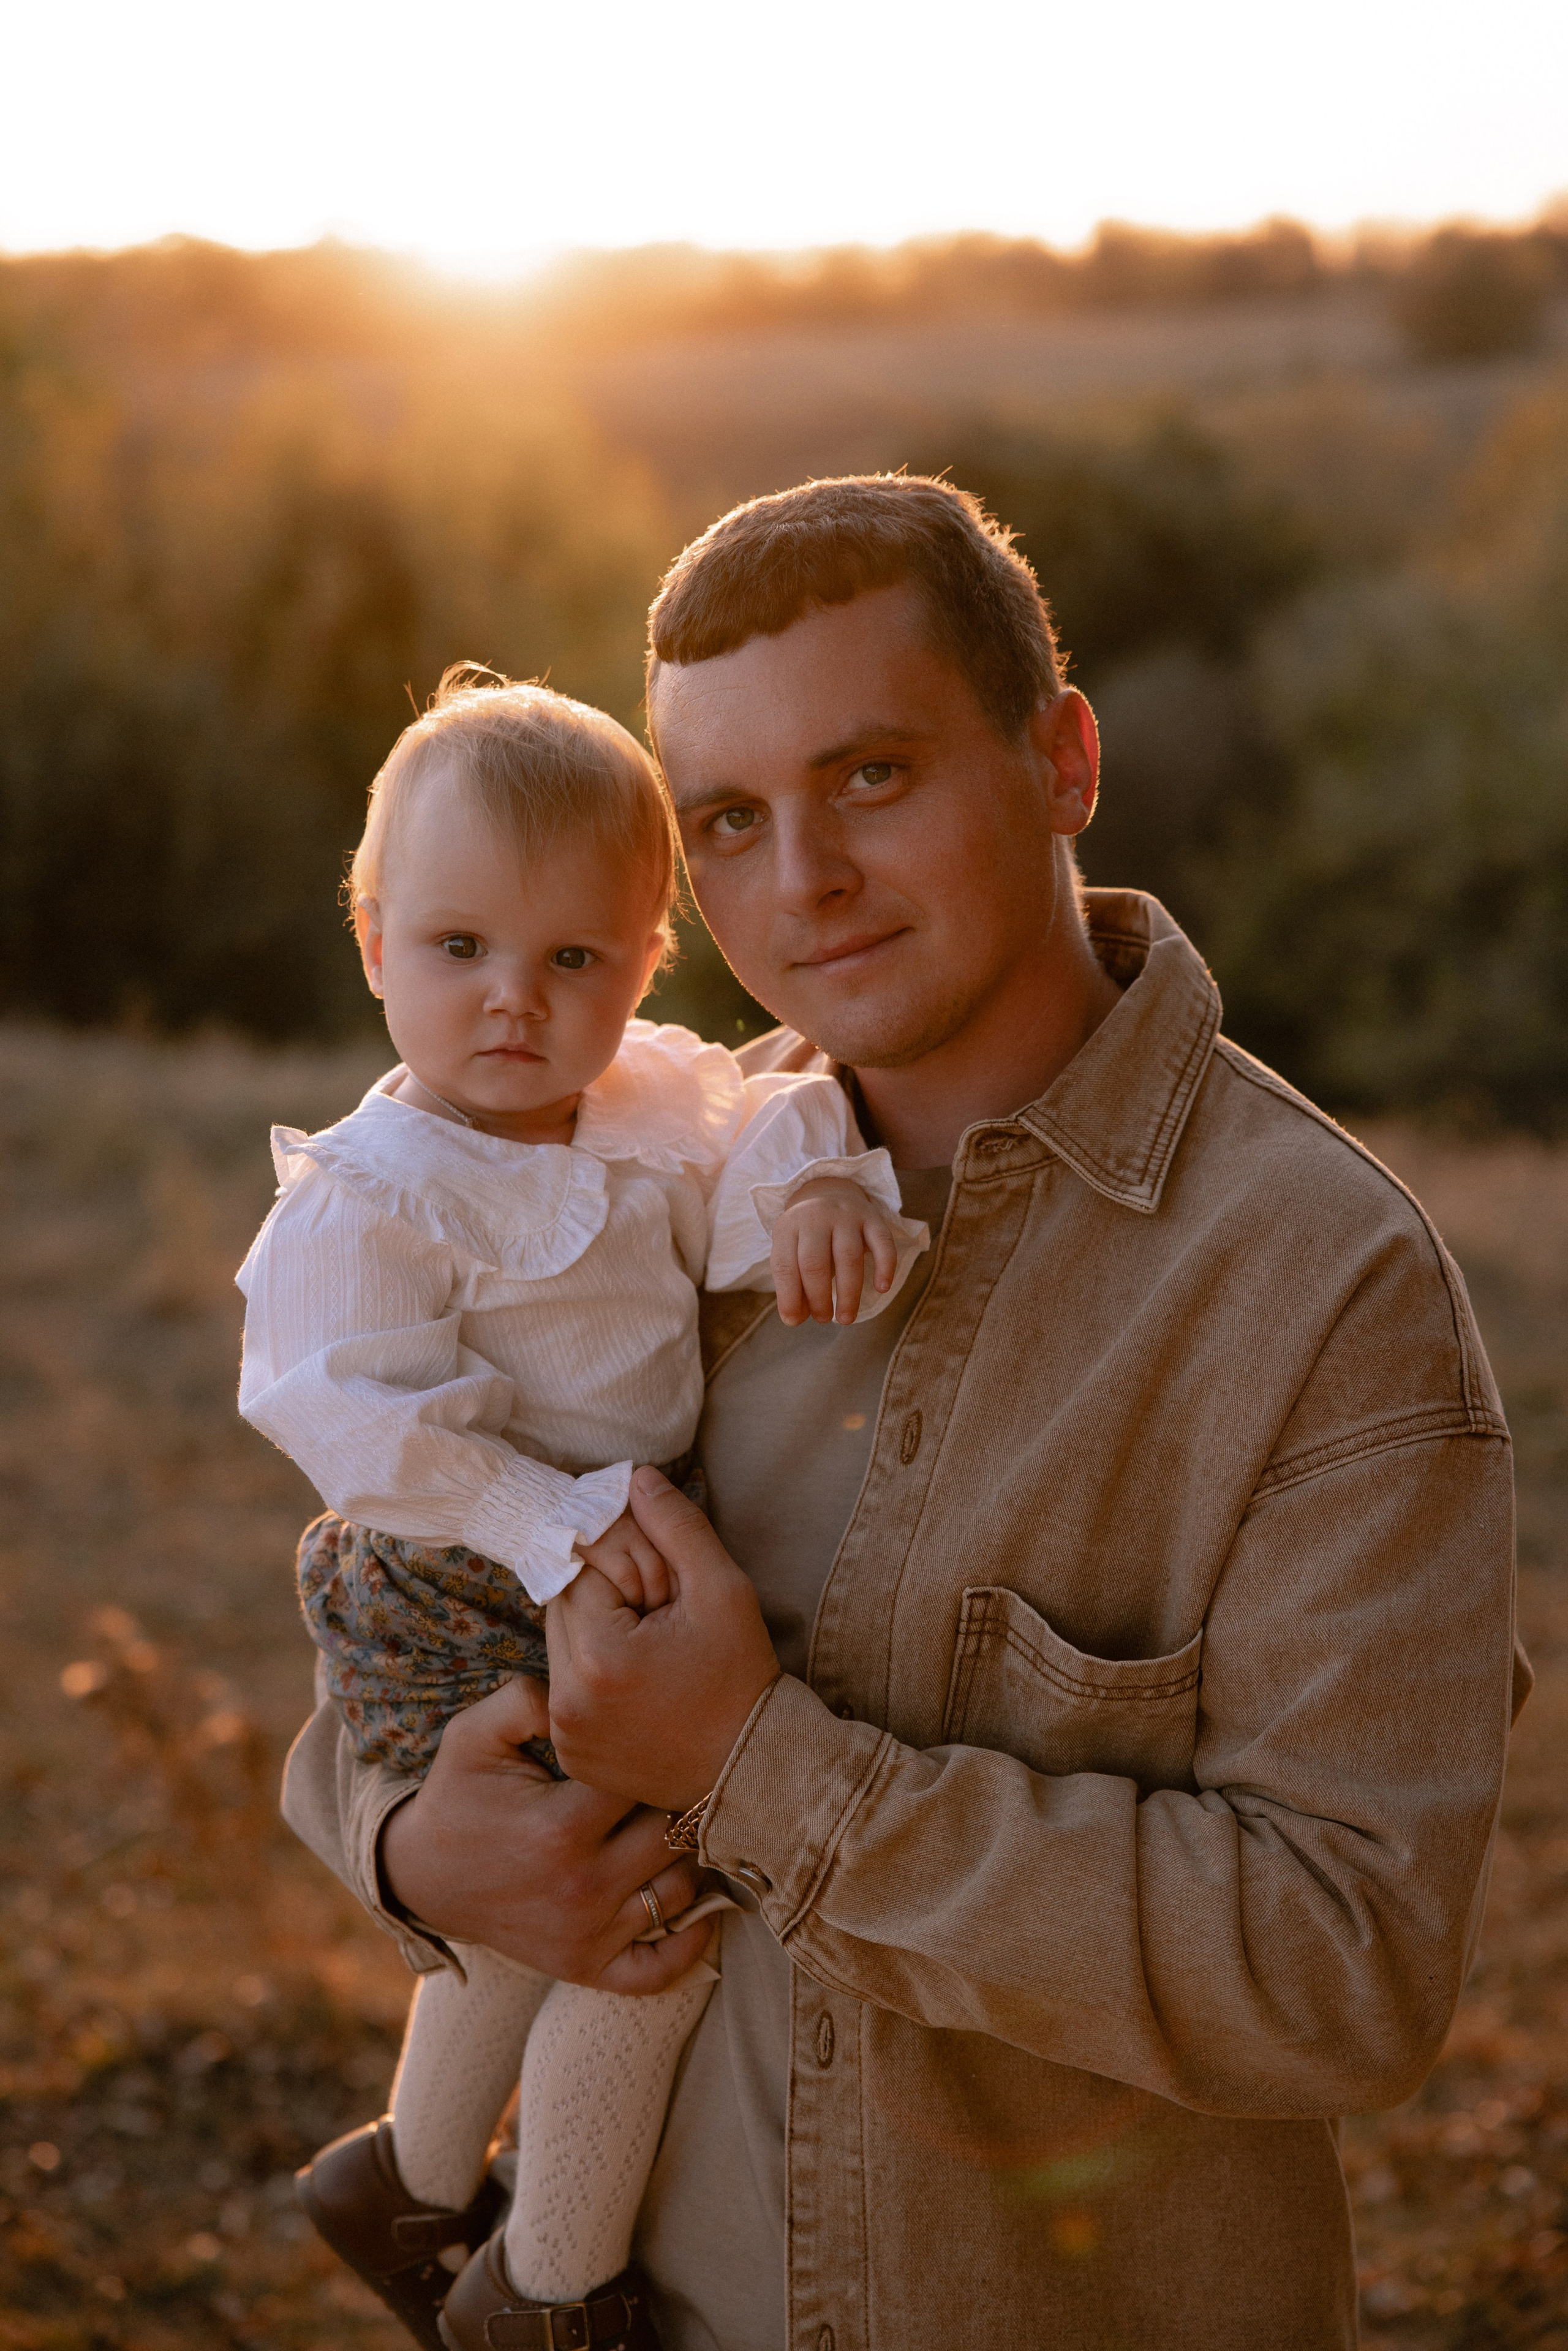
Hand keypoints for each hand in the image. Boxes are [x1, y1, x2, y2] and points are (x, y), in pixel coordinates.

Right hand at [378, 1676, 712, 1991]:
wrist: (423, 1877)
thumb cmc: (458, 1796)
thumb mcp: (473, 1735)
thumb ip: (524, 1698)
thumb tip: (578, 1689)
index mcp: (560, 1827)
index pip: (644, 1780)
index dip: (655, 1751)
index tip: (652, 1736)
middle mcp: (581, 1887)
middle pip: (675, 1835)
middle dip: (680, 1801)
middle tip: (678, 1777)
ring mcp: (587, 1934)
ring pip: (680, 1892)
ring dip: (690, 1858)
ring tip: (682, 1824)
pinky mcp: (586, 1967)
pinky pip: (658, 1969)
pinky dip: (688, 1944)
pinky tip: (698, 1908)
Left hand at [548, 1465, 780, 1807]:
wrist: (753, 1767)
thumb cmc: (742, 1676)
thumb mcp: (722, 1590)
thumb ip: (675, 1527)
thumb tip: (634, 1477)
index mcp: (600, 1658)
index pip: (583, 1569)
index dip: (622, 1565)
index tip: (660, 1586)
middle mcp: (568, 1701)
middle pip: (563, 1606)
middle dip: (605, 1596)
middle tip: (658, 1614)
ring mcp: (566, 1734)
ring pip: (561, 1646)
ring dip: (595, 1632)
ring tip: (652, 1649)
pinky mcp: (572, 1754)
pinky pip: (566, 1689)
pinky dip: (592, 1675)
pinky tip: (639, 1682)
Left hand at [771, 1177, 898, 1325]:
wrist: (829, 1191)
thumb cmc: (807, 1236)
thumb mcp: (791, 1251)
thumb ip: (792, 1283)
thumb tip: (796, 1319)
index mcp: (789, 1227)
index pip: (785, 1265)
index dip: (789, 1297)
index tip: (795, 1321)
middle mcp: (816, 1217)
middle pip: (814, 1263)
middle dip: (818, 1298)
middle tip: (823, 1319)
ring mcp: (846, 1215)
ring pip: (848, 1257)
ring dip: (848, 1293)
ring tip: (846, 1318)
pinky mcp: (873, 1217)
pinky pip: (883, 1243)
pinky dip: (885, 1267)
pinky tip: (882, 1289)